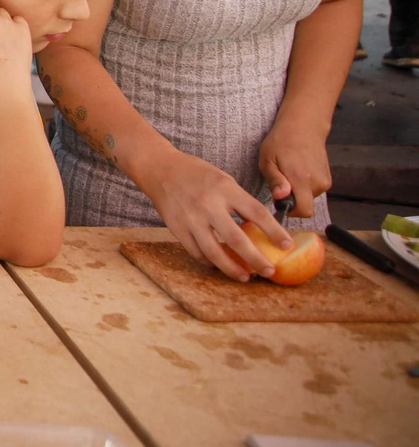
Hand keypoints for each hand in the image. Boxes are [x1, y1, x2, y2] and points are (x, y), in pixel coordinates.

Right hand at [144, 148, 294, 280]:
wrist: (160, 169)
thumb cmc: (197, 174)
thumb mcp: (223, 179)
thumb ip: (240, 201)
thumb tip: (263, 228)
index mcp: (225, 188)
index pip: (256, 213)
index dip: (274, 231)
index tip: (287, 245)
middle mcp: (208, 204)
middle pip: (237, 239)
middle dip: (256, 259)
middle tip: (270, 271)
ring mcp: (190, 218)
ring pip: (214, 251)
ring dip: (231, 268)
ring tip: (245, 277)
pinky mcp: (176, 228)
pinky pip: (196, 251)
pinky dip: (209, 261)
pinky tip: (218, 265)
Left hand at [258, 116, 331, 219]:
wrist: (303, 127)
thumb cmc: (280, 142)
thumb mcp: (268, 160)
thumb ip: (275, 181)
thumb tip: (280, 198)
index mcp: (302, 179)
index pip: (304, 211)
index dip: (290, 211)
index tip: (279, 201)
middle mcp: (317, 182)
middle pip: (305, 206)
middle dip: (292, 200)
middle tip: (281, 182)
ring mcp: (325, 181)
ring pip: (309, 198)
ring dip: (298, 191)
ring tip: (289, 173)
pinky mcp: (328, 178)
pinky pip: (314, 190)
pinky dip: (305, 186)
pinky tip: (298, 171)